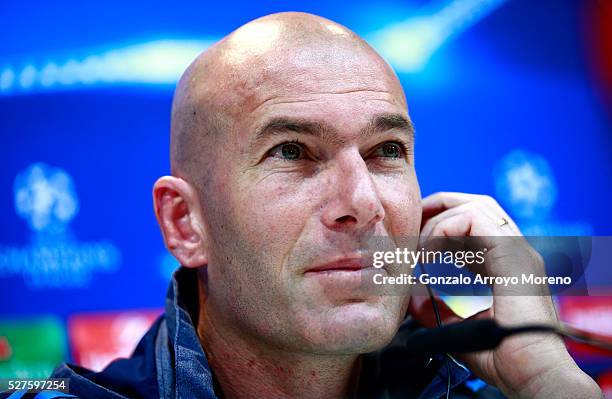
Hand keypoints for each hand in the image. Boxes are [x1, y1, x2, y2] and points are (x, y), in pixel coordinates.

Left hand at [410, 192, 601, 398]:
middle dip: (440, 207)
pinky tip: (429, 252)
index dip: (442, 224)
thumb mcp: (459, 329)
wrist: (530, 372)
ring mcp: (518, 249)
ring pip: (476, 206)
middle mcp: (514, 252)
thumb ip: (437, 312)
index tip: (415, 239)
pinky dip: (444, 229)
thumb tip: (413, 300)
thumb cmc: (503, 357)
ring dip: (440, 219)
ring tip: (420, 246)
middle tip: (411, 223)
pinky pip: (473, 219)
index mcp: (506, 266)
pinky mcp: (513, 252)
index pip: (474, 226)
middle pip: (477, 205)